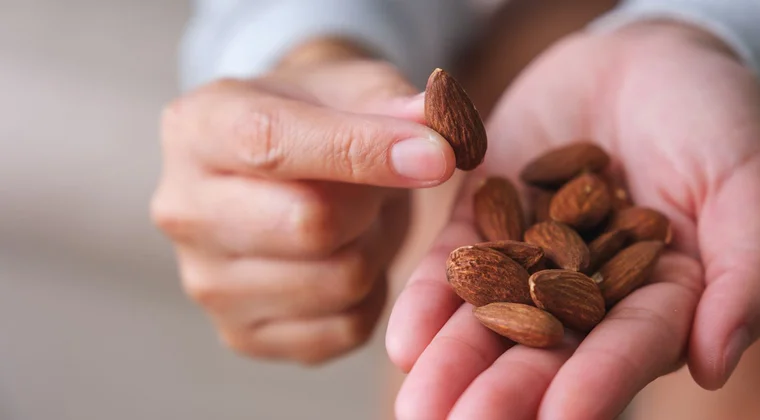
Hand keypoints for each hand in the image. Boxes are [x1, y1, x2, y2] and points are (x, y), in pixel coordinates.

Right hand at [151, 39, 455, 364]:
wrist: (287, 172)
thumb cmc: (320, 120)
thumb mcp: (355, 87)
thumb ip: (396, 104)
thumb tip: (441, 141)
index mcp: (198, 128)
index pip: (273, 144)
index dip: (364, 151)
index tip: (436, 156)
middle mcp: (183, 210)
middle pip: (309, 224)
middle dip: (369, 202)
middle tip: (373, 184)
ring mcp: (205, 283)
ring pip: (339, 281)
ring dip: (373, 248)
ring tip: (354, 219)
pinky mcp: (242, 334)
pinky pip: (344, 328)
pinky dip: (368, 296)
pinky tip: (346, 258)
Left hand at [387, 22, 759, 418]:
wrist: (643, 59)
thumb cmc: (714, 117)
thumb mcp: (745, 184)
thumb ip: (743, 271)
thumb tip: (714, 363)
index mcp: (657, 297)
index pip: (624, 350)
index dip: (594, 385)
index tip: (558, 419)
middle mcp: (587, 291)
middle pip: (544, 351)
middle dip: (502, 392)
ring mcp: (529, 256)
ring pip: (489, 318)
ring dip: (453, 360)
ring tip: (417, 403)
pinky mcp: (484, 219)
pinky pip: (453, 263)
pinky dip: (430, 298)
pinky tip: (403, 337)